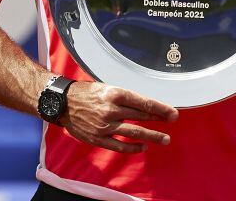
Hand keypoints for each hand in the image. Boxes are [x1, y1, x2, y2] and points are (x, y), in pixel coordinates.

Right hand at [59, 82, 177, 152]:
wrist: (62, 102)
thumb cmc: (85, 93)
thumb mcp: (106, 87)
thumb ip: (124, 97)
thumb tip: (146, 105)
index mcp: (114, 93)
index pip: (143, 102)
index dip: (161, 108)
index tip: (173, 113)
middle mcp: (111, 109)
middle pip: (142, 116)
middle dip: (160, 120)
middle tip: (172, 121)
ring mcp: (105, 125)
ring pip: (134, 132)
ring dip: (152, 136)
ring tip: (165, 139)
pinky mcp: (98, 138)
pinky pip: (120, 146)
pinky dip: (134, 147)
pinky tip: (143, 147)